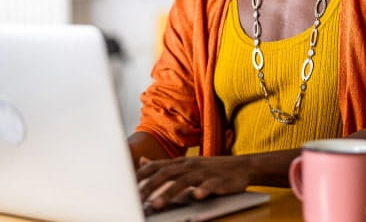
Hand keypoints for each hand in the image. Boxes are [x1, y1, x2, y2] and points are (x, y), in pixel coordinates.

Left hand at [136, 155, 250, 210]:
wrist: (241, 167)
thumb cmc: (210, 169)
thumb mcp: (185, 165)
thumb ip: (163, 166)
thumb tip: (141, 162)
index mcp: (180, 163)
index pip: (155, 167)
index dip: (140, 176)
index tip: (124, 187)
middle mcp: (189, 165)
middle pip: (166, 174)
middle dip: (150, 187)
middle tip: (136, 200)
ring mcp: (204, 172)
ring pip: (184, 182)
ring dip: (169, 193)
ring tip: (157, 204)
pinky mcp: (218, 181)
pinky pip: (210, 186)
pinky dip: (203, 191)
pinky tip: (197, 197)